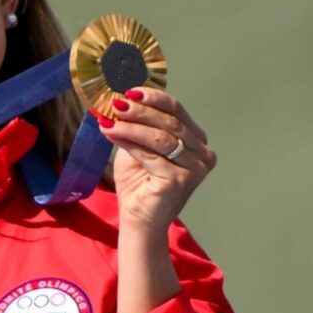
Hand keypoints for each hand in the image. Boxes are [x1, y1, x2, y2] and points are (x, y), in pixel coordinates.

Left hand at [99, 88, 216, 233]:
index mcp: (197, 141)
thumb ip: (136, 126)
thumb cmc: (139, 184)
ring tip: (108, 119)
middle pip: (170, 122)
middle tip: (116, 103)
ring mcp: (195, 169)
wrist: (139, 221)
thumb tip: (119, 101)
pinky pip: (151, 155)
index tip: (129, 90)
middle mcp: (203, 154)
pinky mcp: (180, 181)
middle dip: (140, 111)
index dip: (154, 98)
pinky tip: (111, 134)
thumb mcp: (138, 147)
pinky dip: (129, 142)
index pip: (177, 112)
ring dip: (131, 125)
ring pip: (160, 137)